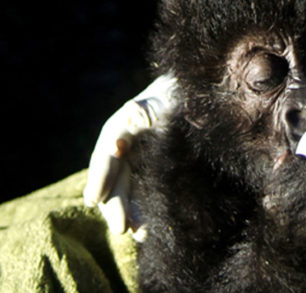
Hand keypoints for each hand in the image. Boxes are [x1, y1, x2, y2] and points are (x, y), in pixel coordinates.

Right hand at [83, 74, 177, 233]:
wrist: (187, 97)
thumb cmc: (172, 95)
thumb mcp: (163, 97)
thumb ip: (147, 108)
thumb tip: (133, 116)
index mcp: (119, 129)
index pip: (105, 155)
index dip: (100, 177)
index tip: (93, 199)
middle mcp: (121, 149)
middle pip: (113, 180)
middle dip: (115, 206)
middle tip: (121, 229)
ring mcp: (134, 163)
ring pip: (125, 192)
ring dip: (130, 215)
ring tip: (140, 235)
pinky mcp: (148, 174)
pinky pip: (141, 195)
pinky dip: (143, 211)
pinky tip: (148, 231)